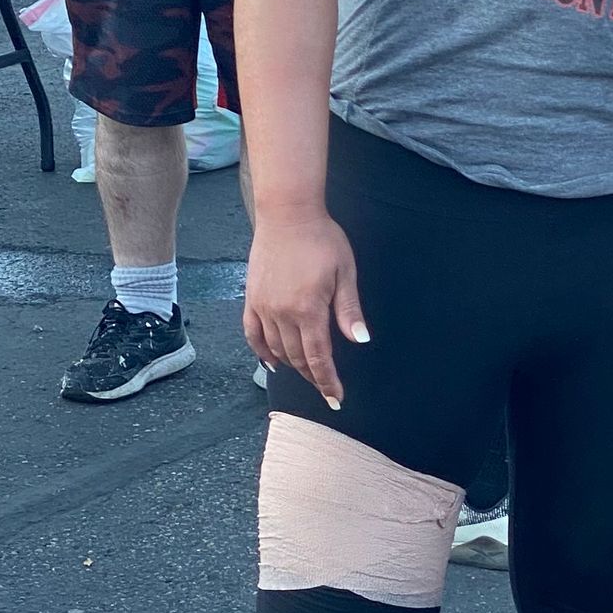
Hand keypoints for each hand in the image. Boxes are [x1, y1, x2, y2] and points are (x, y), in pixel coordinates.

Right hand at [244, 209, 368, 408]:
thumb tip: (360, 341)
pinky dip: (262, 352)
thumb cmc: (322, 239)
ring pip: (277, 349)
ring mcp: (263, 307)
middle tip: (326, 390)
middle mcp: (282, 313)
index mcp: (308, 309)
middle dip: (314, 378)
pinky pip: (253, 334)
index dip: (328, 381)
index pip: (319, 357)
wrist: (288, 214)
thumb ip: (349, 310)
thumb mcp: (345, 273)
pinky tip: (272, 362)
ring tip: (307, 375)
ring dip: (293, 366)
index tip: (336, 399)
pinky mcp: (252, 299)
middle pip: (298, 358)